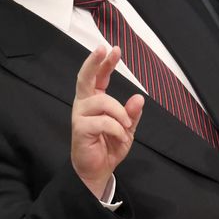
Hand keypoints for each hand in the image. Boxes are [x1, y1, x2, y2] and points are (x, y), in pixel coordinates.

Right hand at [71, 46, 144, 199]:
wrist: (97, 171)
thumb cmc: (109, 147)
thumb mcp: (127, 129)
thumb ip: (132, 114)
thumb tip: (139, 97)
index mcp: (95, 101)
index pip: (98, 77)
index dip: (104, 62)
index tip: (113, 48)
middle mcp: (84, 104)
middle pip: (85, 78)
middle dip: (94, 62)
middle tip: (103, 49)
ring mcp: (80, 116)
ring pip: (102, 101)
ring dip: (120, 113)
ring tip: (126, 126)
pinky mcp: (80, 129)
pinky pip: (104, 121)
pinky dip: (117, 128)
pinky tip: (120, 136)